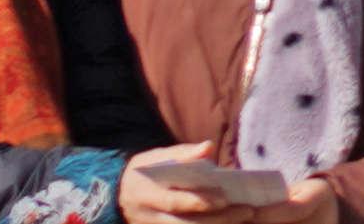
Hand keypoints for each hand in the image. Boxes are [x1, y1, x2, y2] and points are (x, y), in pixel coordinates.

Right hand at [119, 166, 301, 220]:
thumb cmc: (145, 172)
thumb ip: (182, 154)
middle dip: (217, 219)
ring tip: (243, 218)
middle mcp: (151, 216)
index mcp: (149, 193)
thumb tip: (208, 147)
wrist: (117, 195)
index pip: (175, 202)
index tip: (224, 198)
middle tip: (246, 211)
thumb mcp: (157, 158)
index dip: (199, 202)